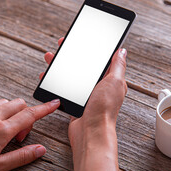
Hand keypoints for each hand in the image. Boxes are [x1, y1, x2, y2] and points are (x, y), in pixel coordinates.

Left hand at [0, 98, 59, 170]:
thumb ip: (21, 156)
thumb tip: (40, 150)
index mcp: (0, 131)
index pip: (29, 115)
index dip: (45, 109)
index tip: (54, 104)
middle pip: (19, 104)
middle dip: (27, 116)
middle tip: (20, 136)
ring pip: (4, 103)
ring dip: (12, 113)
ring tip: (6, 133)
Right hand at [40, 38, 126, 157]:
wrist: (91, 132)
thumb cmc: (104, 109)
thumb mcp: (114, 82)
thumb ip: (118, 66)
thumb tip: (122, 51)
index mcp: (110, 79)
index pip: (100, 58)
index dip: (90, 47)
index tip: (80, 38)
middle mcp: (99, 86)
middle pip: (83, 65)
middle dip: (71, 54)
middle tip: (61, 46)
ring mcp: (86, 94)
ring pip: (71, 75)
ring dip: (60, 65)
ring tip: (50, 58)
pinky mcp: (75, 102)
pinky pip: (64, 88)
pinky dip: (55, 81)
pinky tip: (48, 76)